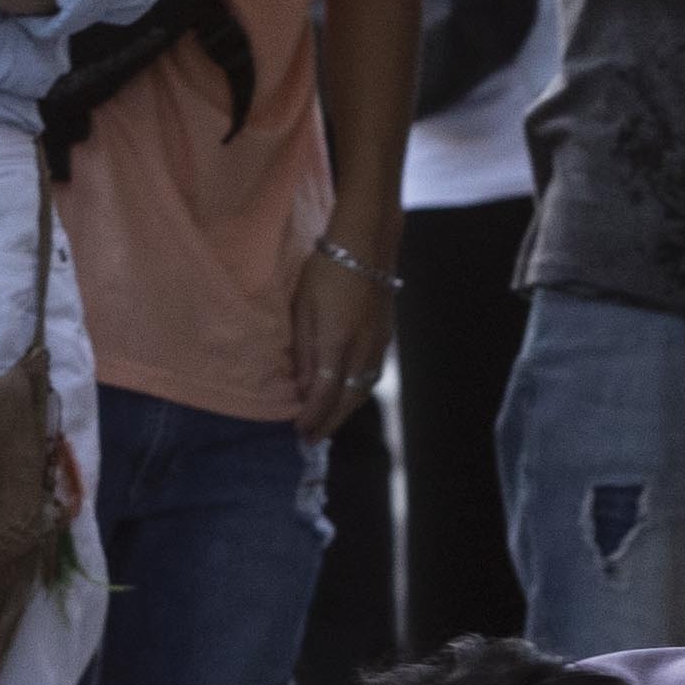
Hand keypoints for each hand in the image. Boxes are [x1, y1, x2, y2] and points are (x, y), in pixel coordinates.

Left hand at [288, 244, 395, 435]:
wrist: (365, 245)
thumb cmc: (325, 271)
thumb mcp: (303, 308)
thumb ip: (304, 350)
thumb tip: (303, 387)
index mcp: (337, 342)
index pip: (324, 395)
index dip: (311, 417)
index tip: (298, 431)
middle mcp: (362, 350)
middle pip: (347, 401)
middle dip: (328, 423)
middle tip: (311, 439)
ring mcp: (378, 345)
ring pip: (362, 391)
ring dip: (344, 412)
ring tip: (327, 423)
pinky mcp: (386, 338)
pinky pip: (372, 376)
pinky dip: (357, 394)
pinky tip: (347, 396)